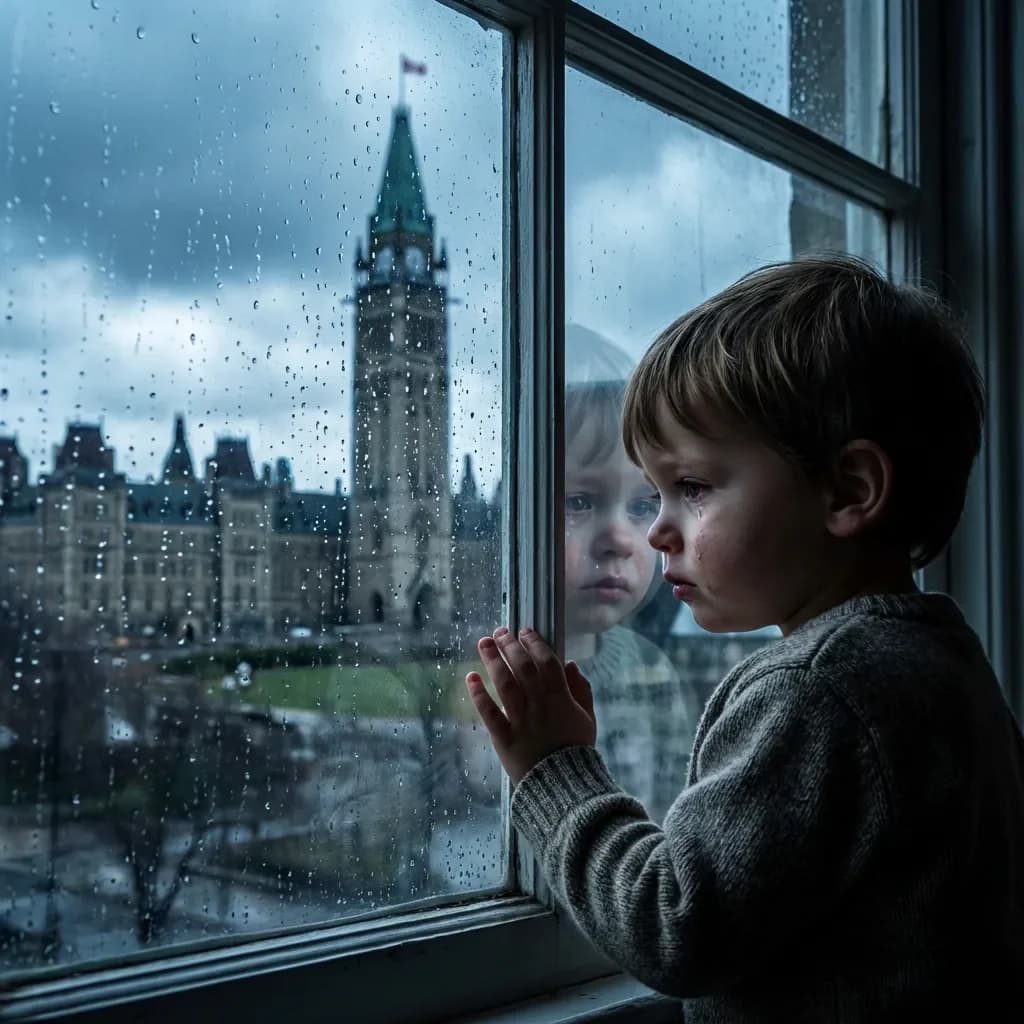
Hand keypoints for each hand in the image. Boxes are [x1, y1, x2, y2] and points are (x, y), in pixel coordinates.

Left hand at [465, 626, 596, 784]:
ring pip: (505, 684)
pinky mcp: (504, 738)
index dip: (535, 643)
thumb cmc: (577, 751)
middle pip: (523, 667)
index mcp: (561, 699)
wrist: (565, 787)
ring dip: (493, 660)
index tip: (525, 631)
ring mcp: (521, 721)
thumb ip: (582, 690)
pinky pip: (489, 713)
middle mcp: (540, 705)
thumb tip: (571, 664)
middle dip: (510, 646)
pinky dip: (479, 694)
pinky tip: (470, 677)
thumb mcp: (588, 719)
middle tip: (500, 632)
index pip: (547, 662)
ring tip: (484, 643)